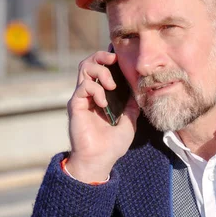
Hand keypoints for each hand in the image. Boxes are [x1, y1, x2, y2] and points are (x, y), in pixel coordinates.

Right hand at [66, 50, 139, 182]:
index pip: (102, 69)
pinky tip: (103, 103)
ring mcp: (82, 98)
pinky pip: (84, 87)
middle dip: (102, 56)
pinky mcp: (76, 105)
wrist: (100, 160)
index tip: (121, 57)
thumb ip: (132, 106)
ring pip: (84, 68)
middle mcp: (90, 94)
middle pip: (90, 63)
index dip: (109, 59)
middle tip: (114, 59)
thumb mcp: (129, 123)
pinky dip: (96, 90)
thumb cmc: (112, 145)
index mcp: (102, 96)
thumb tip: (139, 92)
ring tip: (111, 86)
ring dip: (101, 71)